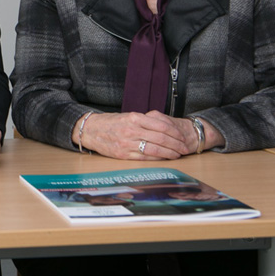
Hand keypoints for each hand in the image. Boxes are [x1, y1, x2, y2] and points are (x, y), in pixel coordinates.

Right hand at [74, 111, 191, 159]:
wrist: (90, 130)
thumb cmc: (110, 123)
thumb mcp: (127, 116)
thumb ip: (144, 121)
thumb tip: (164, 127)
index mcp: (134, 118)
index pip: (161, 125)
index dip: (174, 132)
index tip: (182, 136)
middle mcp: (131, 130)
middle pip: (161, 138)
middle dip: (176, 144)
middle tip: (184, 147)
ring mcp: (127, 143)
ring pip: (155, 149)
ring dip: (169, 153)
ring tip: (177, 154)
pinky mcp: (123, 154)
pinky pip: (145, 158)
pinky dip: (157, 159)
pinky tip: (164, 158)